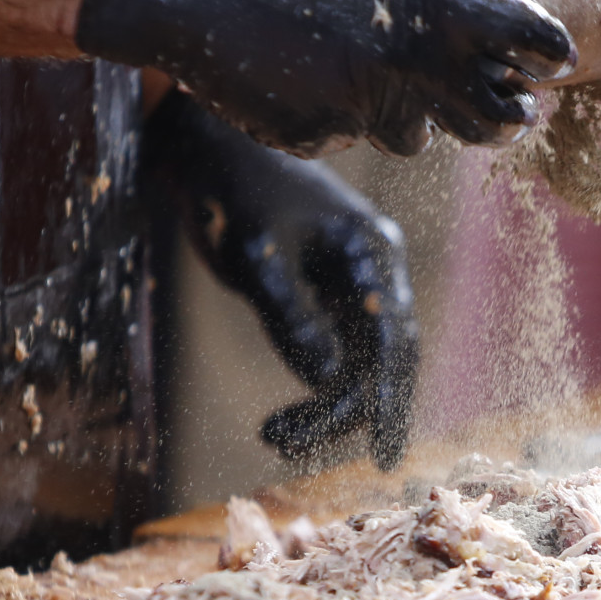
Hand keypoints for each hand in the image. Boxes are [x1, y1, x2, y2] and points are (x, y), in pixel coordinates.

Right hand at [78, 0, 574, 157]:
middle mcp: (402, 62)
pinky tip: (322, 83)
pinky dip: (345, 116)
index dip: (546, 45)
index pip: (518, 34)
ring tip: (411, 90)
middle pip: (486, 115)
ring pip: (415, 137)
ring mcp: (357, 109)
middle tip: (517, 107)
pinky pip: (347, 137)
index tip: (557, 54)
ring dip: (421, 120)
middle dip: (507, 113)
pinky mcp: (312, 138)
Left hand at [143, 91, 418, 468]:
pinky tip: (288, 421)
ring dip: (326, 406)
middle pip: (384, 359)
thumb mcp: (255, 253)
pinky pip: (338, 354)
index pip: (392, 339)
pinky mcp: (328, 296)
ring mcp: (354, 284)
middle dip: (346, 412)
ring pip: (361, 362)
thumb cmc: (232, 188)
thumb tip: (325, 380)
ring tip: (275, 437)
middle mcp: (375, 270)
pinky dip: (317, 390)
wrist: (208, 146)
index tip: (379, 453)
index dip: (387, 399)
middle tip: (287, 445)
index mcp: (372, 251)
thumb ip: (291, 314)